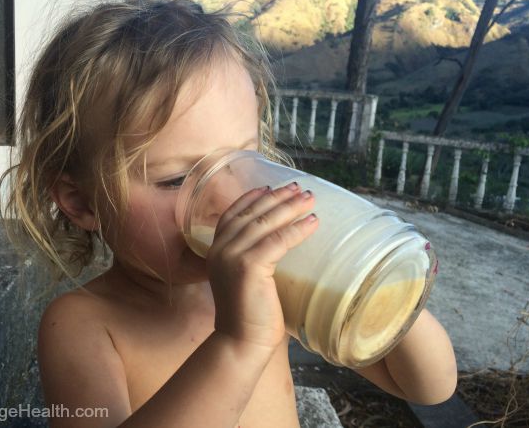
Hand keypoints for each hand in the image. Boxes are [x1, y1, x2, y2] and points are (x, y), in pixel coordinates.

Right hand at [206, 182, 318, 350]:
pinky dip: (297, 229)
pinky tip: (312, 222)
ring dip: (290, 207)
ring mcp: (232, 256)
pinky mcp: (248, 266)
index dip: (251, 198)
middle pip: (251, 214)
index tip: (269, 187)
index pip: (232, 215)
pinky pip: (277, 240)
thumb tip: (277, 243)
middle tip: (298, 187)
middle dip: (276, 197)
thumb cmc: (249, 316)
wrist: (240, 341)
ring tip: (310, 198)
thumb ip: (251, 259)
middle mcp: (220, 249)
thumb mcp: (244, 279)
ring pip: (265, 222)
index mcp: (216, 251)